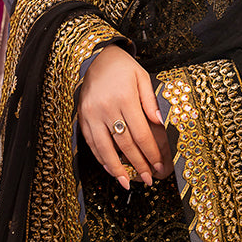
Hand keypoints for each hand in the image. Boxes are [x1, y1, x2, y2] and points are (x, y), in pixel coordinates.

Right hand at [78, 45, 173, 190]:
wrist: (94, 57)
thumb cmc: (122, 67)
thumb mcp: (141, 77)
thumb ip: (150, 100)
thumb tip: (160, 122)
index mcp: (124, 98)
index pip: (141, 133)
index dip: (150, 152)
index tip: (159, 165)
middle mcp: (106, 108)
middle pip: (125, 144)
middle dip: (138, 164)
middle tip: (148, 179)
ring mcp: (91, 114)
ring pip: (105, 148)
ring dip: (117, 169)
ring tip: (127, 183)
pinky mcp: (82, 118)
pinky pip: (91, 143)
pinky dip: (101, 158)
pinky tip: (111, 169)